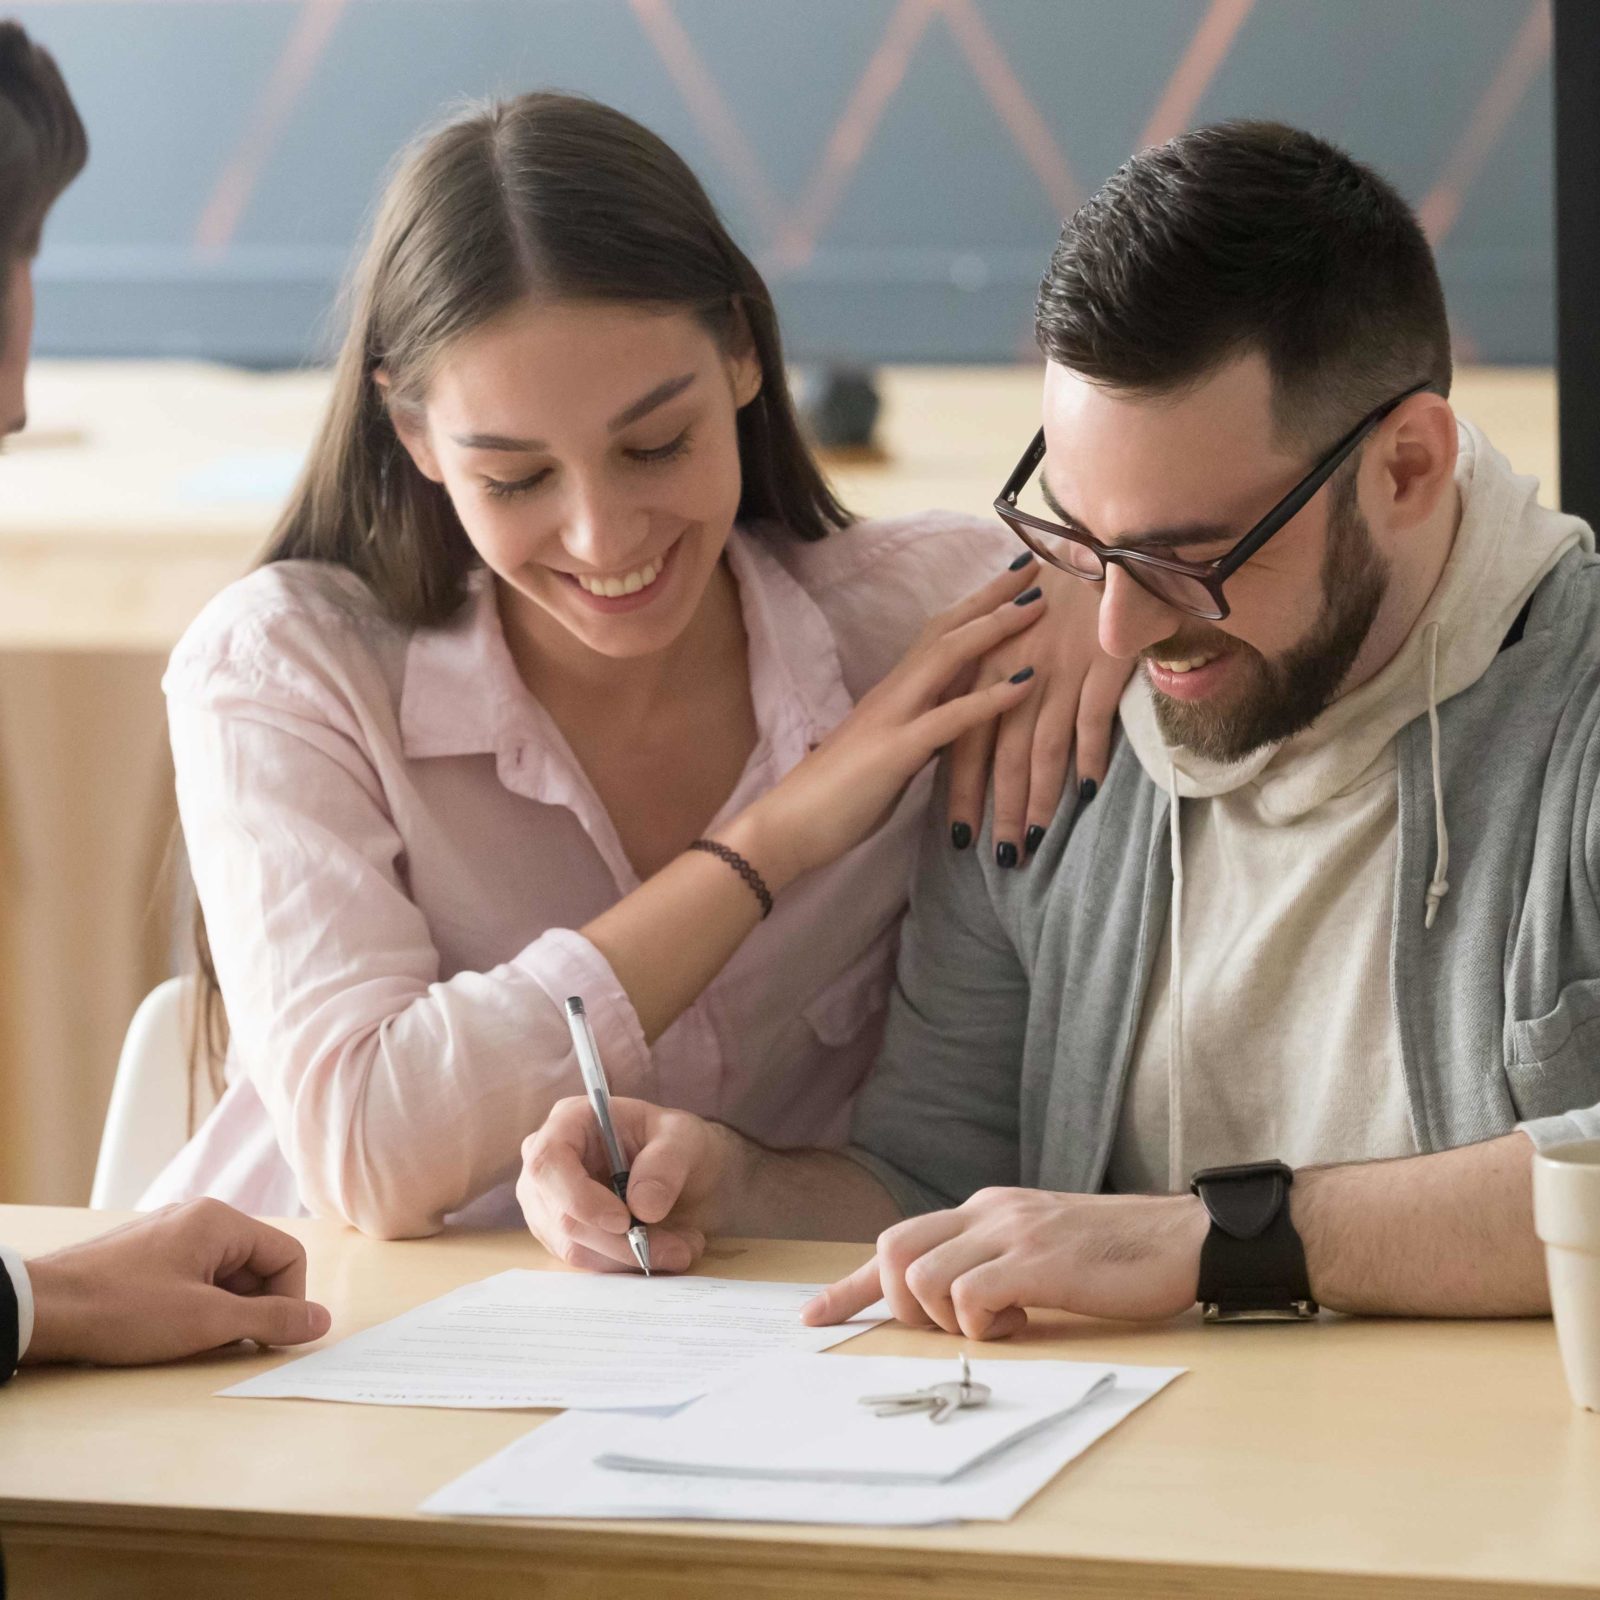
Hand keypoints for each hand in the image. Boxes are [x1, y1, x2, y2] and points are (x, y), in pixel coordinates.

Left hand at [24, 1199, 331, 1365]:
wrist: (42, 1310)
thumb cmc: (125, 1310)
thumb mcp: (208, 1322)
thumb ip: (272, 1320)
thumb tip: (322, 1320)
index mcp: (221, 1221)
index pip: (287, 1256)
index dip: (289, 1301)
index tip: (269, 1338)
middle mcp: (199, 1219)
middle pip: (256, 1266)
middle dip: (250, 1310)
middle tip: (226, 1345)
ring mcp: (169, 1236)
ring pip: (223, 1277)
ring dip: (221, 1313)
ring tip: (191, 1342)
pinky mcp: (145, 1257)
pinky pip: (192, 1279)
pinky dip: (194, 1309)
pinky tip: (169, 1333)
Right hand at [517, 1096, 740, 1272]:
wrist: (682, 1169)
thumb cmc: (674, 1141)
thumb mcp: (685, 1137)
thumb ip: (666, 1163)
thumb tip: (642, 1207)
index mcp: (568, 1122)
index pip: (548, 1162)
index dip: (579, 1197)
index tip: (624, 1221)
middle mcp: (548, 1164)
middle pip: (563, 1215)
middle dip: (622, 1241)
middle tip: (679, 1249)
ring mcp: (548, 1203)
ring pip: (575, 1247)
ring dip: (631, 1257)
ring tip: (683, 1247)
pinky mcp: (560, 1236)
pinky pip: (586, 1261)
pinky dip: (627, 1265)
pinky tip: (664, 1250)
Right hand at [730, 562, 1046, 886]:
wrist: (786, 827)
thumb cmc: (834, 798)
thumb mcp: (888, 755)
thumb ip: (918, 732)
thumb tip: (951, 723)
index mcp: (892, 694)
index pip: (938, 634)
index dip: (976, 605)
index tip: (1014, 581)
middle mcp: (893, 693)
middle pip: (947, 628)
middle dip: (992, 596)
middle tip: (1037, 566)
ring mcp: (893, 718)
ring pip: (948, 657)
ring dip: (996, 627)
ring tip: (1039, 605)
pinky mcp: (896, 752)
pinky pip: (950, 718)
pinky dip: (991, 698)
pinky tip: (1028, 683)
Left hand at [800, 1187, 1207, 1338]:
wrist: (1183, 1238)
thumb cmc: (1116, 1255)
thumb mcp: (1039, 1248)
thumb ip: (994, 1262)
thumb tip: (953, 1304)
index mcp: (984, 1209)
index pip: (898, 1240)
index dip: (849, 1285)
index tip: (813, 1316)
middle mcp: (987, 1212)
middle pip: (892, 1251)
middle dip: (900, 1305)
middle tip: (949, 1327)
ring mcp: (1012, 1233)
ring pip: (922, 1276)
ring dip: (946, 1319)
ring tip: (1000, 1324)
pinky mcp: (1039, 1262)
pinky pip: (971, 1296)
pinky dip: (981, 1324)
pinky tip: (1021, 1323)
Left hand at [946, 559, 1131, 865]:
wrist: (1100, 546)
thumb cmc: (1055, 596)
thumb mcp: (1010, 637)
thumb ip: (994, 684)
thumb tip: (982, 735)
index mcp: (985, 667)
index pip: (965, 740)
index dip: (962, 790)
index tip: (960, 836)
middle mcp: (1015, 673)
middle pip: (1002, 755)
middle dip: (999, 810)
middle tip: (1000, 858)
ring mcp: (1058, 670)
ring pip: (1042, 747)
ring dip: (1039, 799)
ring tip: (1036, 840)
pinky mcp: (1099, 663)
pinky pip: (1091, 719)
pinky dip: (1090, 756)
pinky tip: (1086, 792)